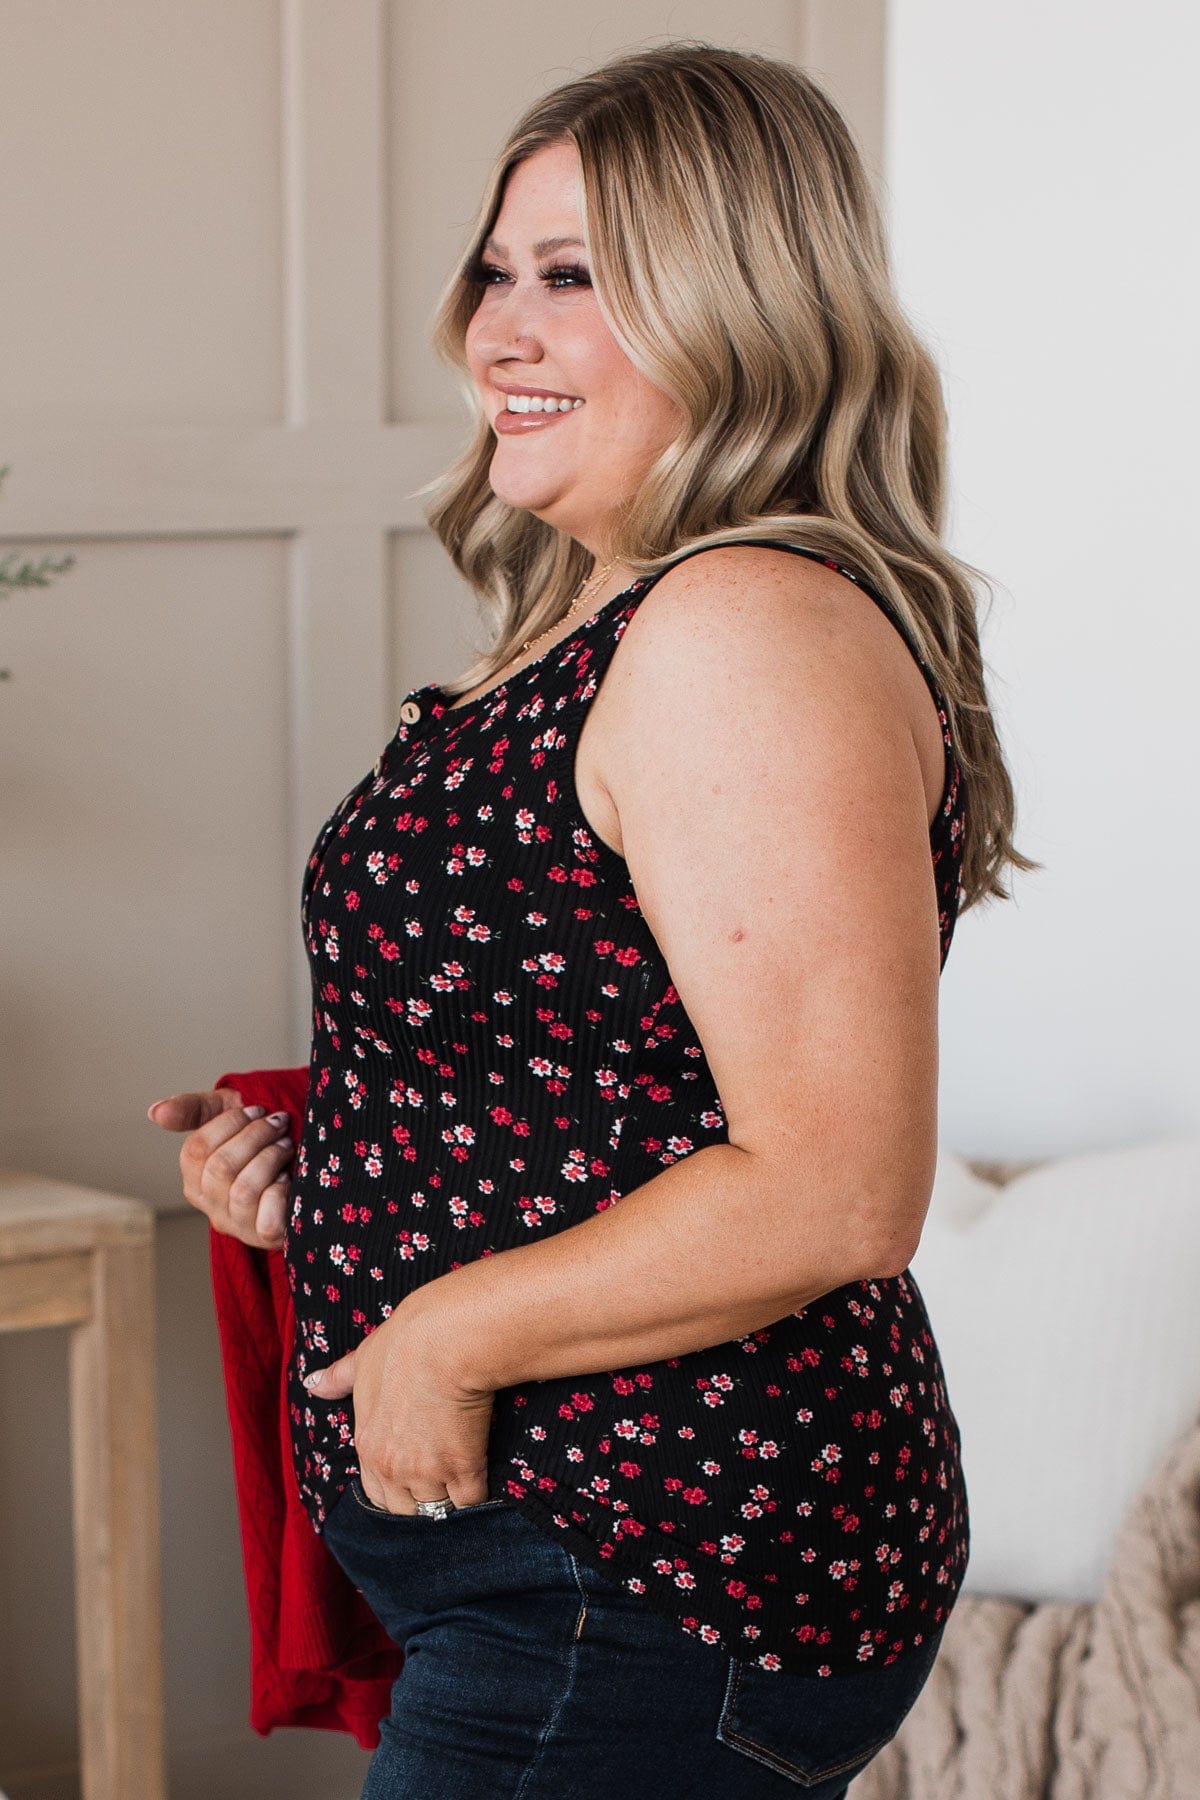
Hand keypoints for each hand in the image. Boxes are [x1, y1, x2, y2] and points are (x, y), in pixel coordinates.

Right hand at [146, 1086, 293, 1250]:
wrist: (306, 1166)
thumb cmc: (258, 1140)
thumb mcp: (227, 1114)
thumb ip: (192, 1109)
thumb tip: (155, 1112)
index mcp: (194, 1178)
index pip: (196, 1149)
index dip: (230, 1123)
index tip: (258, 1110)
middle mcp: (210, 1205)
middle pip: (220, 1167)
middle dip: (255, 1136)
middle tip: (279, 1123)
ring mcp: (237, 1224)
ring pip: (244, 1190)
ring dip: (270, 1158)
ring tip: (286, 1145)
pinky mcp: (264, 1237)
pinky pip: (266, 1220)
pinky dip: (280, 1194)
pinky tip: (288, 1180)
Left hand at [302, 1289, 497, 1515]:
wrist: (444, 1340)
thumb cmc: (404, 1342)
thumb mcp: (363, 1358)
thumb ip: (339, 1377)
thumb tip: (313, 1383)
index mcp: (367, 1445)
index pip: (375, 1494)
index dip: (396, 1488)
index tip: (414, 1475)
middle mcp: (392, 1468)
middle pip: (404, 1511)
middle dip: (421, 1501)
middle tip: (441, 1483)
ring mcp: (427, 1472)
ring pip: (437, 1511)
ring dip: (450, 1501)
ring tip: (464, 1484)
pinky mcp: (462, 1469)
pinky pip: (470, 1501)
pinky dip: (478, 1494)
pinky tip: (484, 1478)